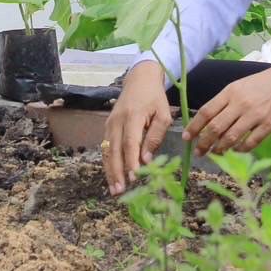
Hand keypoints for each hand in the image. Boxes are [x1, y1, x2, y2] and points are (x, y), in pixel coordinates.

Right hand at [102, 61, 171, 196]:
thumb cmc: (155, 98)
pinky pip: (106, 147)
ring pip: (107, 151)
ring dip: (110, 171)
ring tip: (114, 189)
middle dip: (116, 172)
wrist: (139, 79)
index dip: (130, 162)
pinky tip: (112, 176)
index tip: (133, 178)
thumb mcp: (163, 114)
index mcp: (133, 116)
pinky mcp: (107, 126)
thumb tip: (146, 159)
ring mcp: (110, 123)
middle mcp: (117, 121)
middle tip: (119, 191)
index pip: (130, 143)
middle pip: (115, 150)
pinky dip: (108, 163)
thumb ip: (155, 136)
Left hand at [183, 56, 270, 156]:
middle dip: (203, 143)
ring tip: (215, 153)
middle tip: (198, 152)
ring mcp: (255, 115)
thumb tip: (208, 120)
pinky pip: (251, 142)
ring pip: (231, 137)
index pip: (206, 111)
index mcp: (231, 92)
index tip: (186, 137)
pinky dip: (241, 149)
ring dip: (220, 149)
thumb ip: (225, 101)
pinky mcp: (269, 125)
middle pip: (215, 128)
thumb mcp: (240, 86)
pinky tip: (236, 151)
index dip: (194, 127)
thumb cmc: (263, 83)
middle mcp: (240, 104)